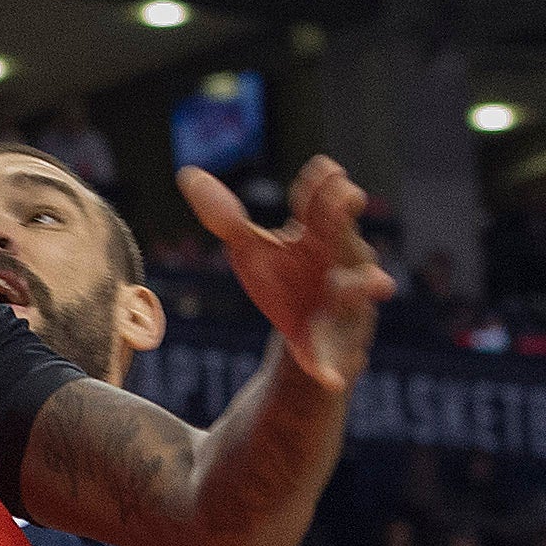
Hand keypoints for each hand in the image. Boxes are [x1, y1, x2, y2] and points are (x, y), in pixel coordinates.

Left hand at [178, 154, 388, 389]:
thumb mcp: (250, 252)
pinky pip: (339, 359)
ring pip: (358, 293)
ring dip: (358, 286)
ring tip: (349, 283)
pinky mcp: (340, 350)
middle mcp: (342, 266)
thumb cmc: (284, 282)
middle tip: (348, 197)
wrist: (301, 338)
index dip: (323, 187)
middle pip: (346, 238)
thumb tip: (187, 173)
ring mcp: (347, 307)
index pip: (322, 206)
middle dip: (346, 221)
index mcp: (319, 239)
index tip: (326, 168)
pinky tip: (328, 377)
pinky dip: (333, 368)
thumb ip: (225, 217)